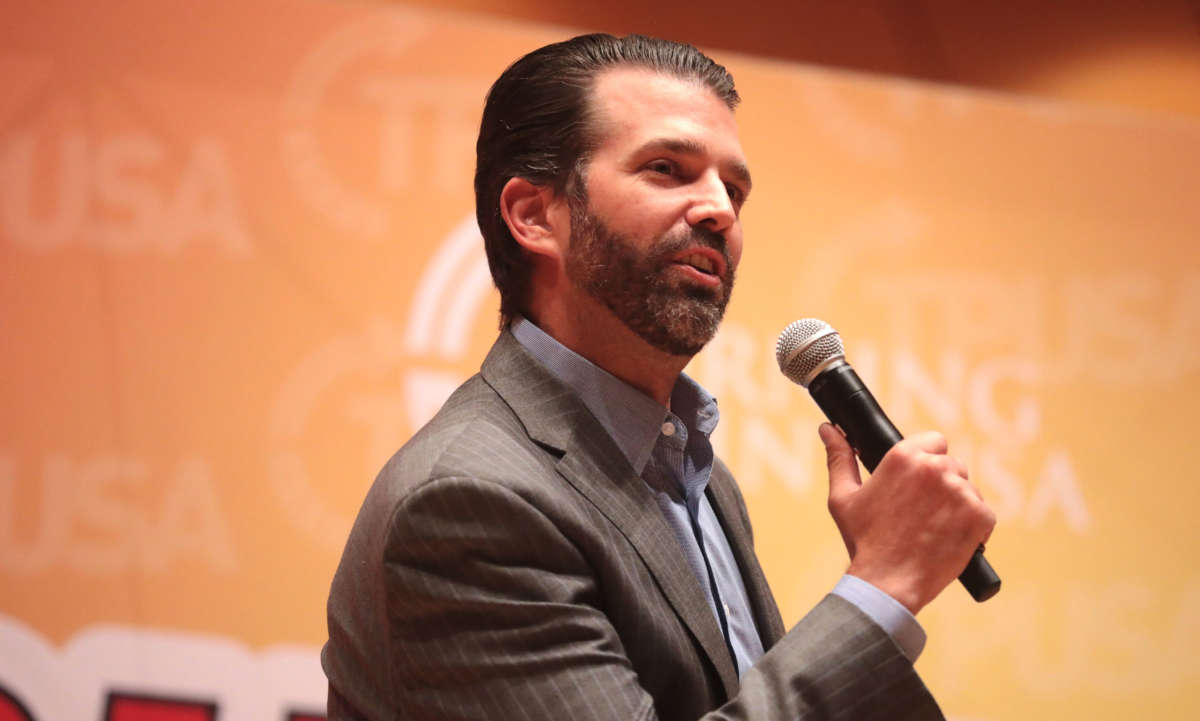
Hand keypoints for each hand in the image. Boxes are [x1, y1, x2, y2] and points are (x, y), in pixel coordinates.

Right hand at [819, 422, 995, 614]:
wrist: (888, 584)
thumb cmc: (864, 541)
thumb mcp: (843, 497)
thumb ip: (839, 458)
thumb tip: (827, 428)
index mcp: (903, 457)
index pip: (933, 440)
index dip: (927, 460)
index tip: (918, 482)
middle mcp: (935, 468)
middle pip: (952, 465)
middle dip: (941, 484)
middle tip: (922, 512)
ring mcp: (961, 492)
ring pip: (968, 489)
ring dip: (957, 504)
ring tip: (933, 528)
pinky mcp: (980, 516)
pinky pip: (983, 512)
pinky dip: (973, 526)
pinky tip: (950, 538)